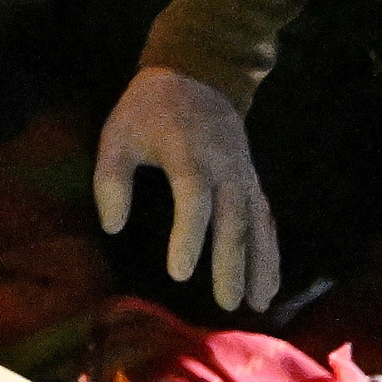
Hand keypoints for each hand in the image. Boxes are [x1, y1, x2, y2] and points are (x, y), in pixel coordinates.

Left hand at [94, 64, 280, 314]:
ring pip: (258, 224)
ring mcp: (244, 174)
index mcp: (189, 154)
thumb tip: (112, 227)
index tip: (179, 275)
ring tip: (257, 304)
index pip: (193, 200)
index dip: (188, 238)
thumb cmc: (149, 111)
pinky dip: (270, 250)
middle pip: (233, 221)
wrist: (197, 76)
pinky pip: (266, 218)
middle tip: (225, 305)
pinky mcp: (252, 180)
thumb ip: (111, 179)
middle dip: (230, 265)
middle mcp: (225, 167)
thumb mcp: (118, 135)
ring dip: (259, 265)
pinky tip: (269, 282)